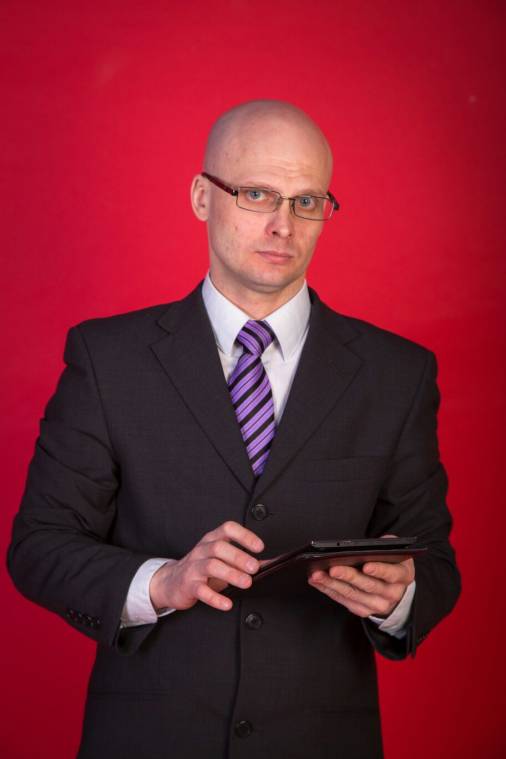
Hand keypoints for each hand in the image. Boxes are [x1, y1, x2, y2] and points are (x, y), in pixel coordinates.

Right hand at [149, 521, 263, 612]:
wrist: (171, 582)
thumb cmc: (202, 570)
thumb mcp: (222, 560)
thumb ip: (244, 561)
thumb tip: (269, 563)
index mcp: (212, 540)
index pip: (228, 529)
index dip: (244, 535)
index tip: (259, 547)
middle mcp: (202, 550)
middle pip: (219, 547)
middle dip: (239, 556)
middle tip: (254, 568)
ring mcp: (194, 567)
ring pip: (211, 566)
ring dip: (231, 574)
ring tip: (246, 583)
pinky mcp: (188, 585)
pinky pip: (201, 590)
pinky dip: (215, 598)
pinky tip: (227, 603)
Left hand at [307, 535, 414, 618]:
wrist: (396, 590)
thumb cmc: (391, 564)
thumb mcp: (394, 552)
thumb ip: (385, 545)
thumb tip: (367, 545)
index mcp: (403, 576)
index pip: (391, 573)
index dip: (379, 570)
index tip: (366, 566)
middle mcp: (392, 593)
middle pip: (368, 585)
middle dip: (348, 576)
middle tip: (333, 568)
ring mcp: (377, 604)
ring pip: (352, 594)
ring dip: (332, 584)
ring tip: (317, 574)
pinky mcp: (363, 610)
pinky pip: (344, 600)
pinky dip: (328, 590)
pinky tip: (317, 581)